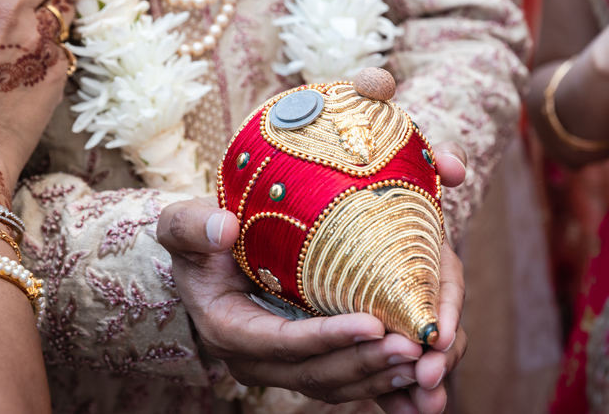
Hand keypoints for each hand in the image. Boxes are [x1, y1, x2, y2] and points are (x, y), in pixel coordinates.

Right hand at [156, 141, 468, 412]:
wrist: (208, 258)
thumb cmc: (199, 238)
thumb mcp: (183, 225)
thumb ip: (192, 226)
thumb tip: (222, 227)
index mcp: (229, 328)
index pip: (281, 343)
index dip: (327, 338)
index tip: (373, 323)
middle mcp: (257, 360)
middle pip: (317, 373)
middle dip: (367, 362)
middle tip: (414, 346)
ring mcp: (284, 367)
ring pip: (337, 384)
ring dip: (382, 376)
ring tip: (425, 359)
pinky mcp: (309, 364)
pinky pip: (347, 381)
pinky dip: (383, 384)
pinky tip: (420, 375)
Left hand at [376, 141, 467, 413]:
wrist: (321, 192)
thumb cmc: (360, 179)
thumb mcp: (388, 166)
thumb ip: (423, 160)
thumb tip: (455, 169)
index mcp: (426, 248)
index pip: (446, 282)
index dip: (447, 309)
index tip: (436, 337)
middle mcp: (420, 283)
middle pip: (440, 326)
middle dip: (440, 356)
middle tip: (427, 376)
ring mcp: (403, 311)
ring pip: (421, 354)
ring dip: (424, 382)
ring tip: (424, 405)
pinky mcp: (378, 332)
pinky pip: (392, 367)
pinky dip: (400, 391)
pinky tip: (407, 412)